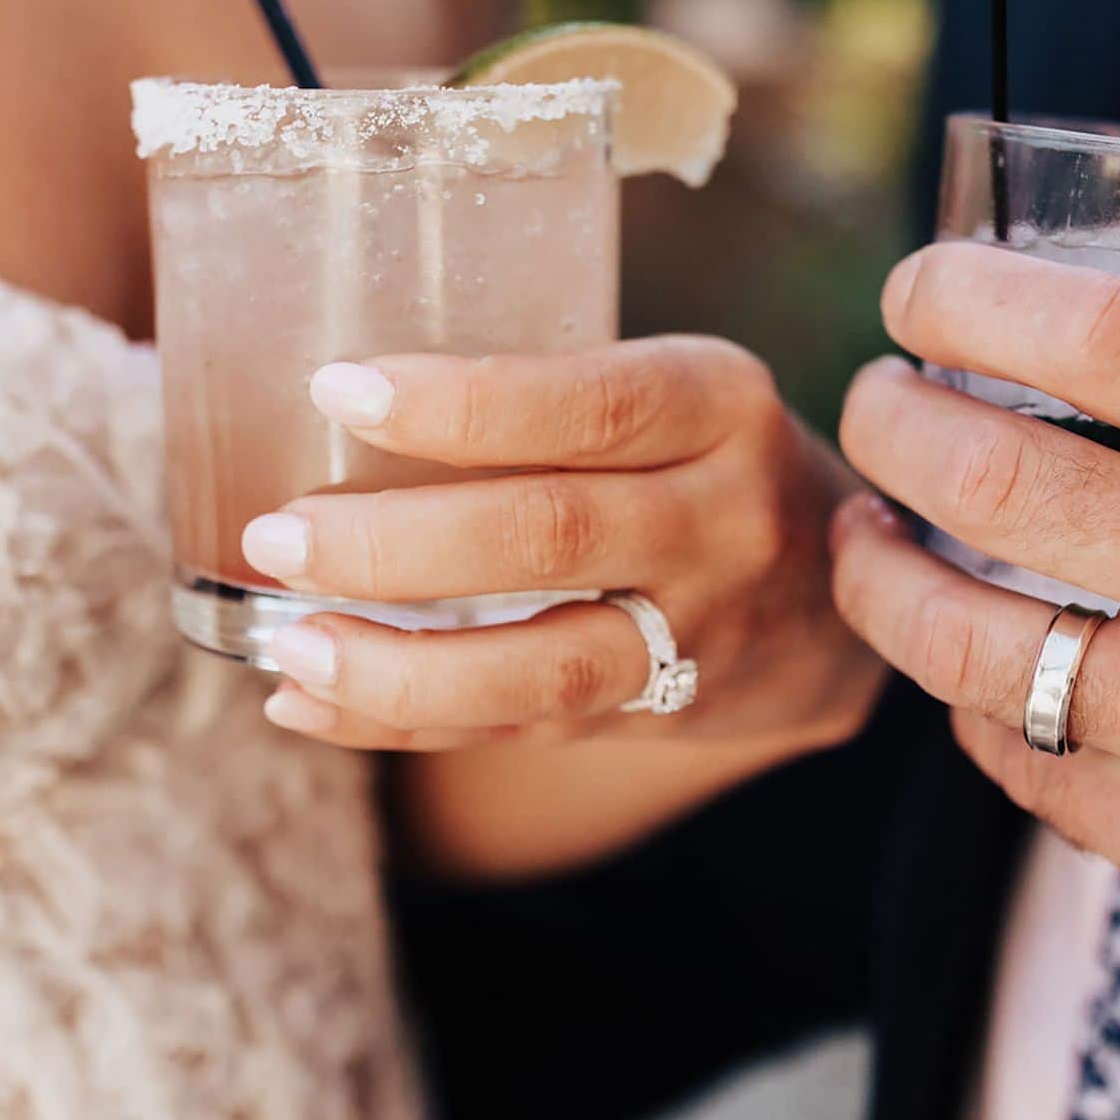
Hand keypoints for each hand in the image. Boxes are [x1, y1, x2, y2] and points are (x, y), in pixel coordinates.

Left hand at [246, 337, 882, 759]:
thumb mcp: (677, 392)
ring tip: (289, 649)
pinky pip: (523, 729)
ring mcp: (703, 629)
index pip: (589, 402)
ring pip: (547, 664)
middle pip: (552, 535)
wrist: (840, 602)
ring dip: (400, 666)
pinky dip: (404, 724)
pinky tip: (308, 707)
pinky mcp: (665, 713)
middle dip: (398, 544)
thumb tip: (335, 403)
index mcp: (717, 404)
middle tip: (279, 538)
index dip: (461, 404)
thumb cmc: (703, 461)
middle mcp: (723, 517)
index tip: (337, 389)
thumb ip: (558, 397)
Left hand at [827, 243, 1119, 1017]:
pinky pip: (1025, 766)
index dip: (966, 294)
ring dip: (883, 572)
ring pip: (966, 641)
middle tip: (878, 400)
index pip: (1097, 333)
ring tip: (870, 533)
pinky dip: (978, 706)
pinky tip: (977, 665)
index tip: (920, 291)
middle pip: (988, 476)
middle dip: (893, 417)